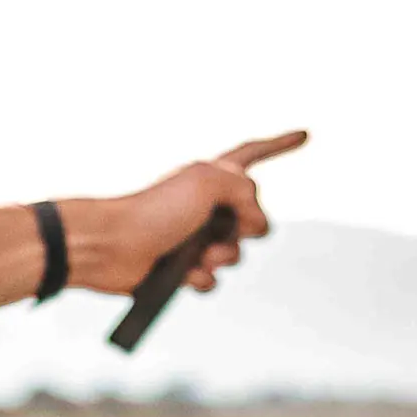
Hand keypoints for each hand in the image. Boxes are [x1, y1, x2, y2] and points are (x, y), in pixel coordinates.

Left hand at [73, 131, 306, 294]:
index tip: (304, 135)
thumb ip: (245, 190)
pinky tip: (183, 273)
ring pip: (236, 255)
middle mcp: (207, 204)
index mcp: (212, 175)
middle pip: (254, 221)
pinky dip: (202, 279)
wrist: (112, 245)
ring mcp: (196, 237)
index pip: (254, 152)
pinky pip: (213, 280)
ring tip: (194, 254)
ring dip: (222, 258)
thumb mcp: (209, 182)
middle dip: (244, 230)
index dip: (280, 144)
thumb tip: (252, 224)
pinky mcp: (183, 267)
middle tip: (216, 226)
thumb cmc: (155, 209)